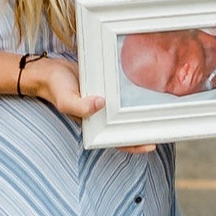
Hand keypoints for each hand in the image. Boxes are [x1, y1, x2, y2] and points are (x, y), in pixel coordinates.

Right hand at [30, 56, 154, 153]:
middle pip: (126, 128)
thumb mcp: (65, 99)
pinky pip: (122, 97)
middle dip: (143, 130)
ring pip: (126, 113)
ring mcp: (105, 104)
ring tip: (163, 114)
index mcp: (93, 125)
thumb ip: (79, 106)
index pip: (116, 140)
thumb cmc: (55, 87)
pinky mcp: (107, 90)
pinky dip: (132, 98)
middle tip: (166, 129)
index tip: (151, 144)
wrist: (48, 71)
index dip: (134, 145)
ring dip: (141, 115)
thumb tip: (100, 105)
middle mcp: (101, 117)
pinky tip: (147, 93)